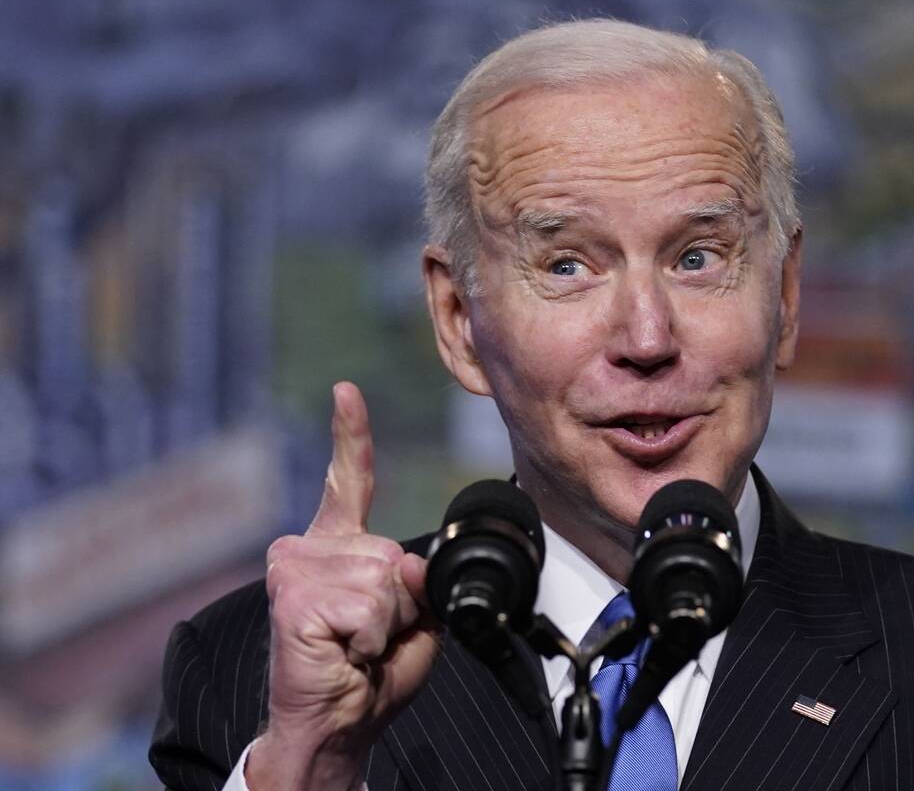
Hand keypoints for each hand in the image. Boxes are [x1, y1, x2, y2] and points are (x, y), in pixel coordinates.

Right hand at [248, 382, 440, 790]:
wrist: (335, 724)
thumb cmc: (369, 674)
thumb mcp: (412, 618)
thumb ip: (416, 579)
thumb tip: (405, 563)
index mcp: (337, 547)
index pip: (349, 479)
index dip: (350, 434)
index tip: (346, 391)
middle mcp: (309, 548)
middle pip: (393, 554)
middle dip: (402, 604)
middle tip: (371, 638)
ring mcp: (296, 568)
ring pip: (386, 579)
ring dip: (387, 624)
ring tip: (357, 647)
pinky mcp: (294, 596)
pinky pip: (370, 606)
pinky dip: (373, 639)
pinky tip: (346, 653)